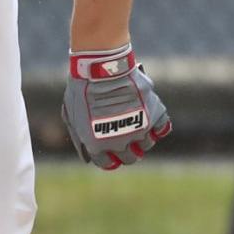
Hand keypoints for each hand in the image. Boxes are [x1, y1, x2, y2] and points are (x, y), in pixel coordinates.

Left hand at [60, 44, 170, 169]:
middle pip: (130, 158)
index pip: (107, 163)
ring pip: (146, 145)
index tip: (110, 152)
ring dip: (142, 138)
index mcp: (98, 145)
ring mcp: (140, 130)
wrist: (101, 70)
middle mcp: (120, 143)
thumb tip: (86, 154)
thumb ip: (79, 136)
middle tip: (126, 140)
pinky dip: (158, 127)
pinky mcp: (155, 116)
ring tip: (136, 125)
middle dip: (127, 151)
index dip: (108, 158)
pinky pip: (162, 129)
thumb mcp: (71, 115)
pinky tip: (151, 119)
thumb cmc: (82, 89)